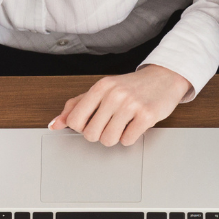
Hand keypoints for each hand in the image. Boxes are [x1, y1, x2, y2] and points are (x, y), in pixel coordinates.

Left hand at [49, 66, 189, 146]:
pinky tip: (134, 125)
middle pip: (91, 135)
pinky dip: (130, 138)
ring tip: (123, 125)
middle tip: (110, 124)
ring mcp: (130, 104)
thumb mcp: (102, 90)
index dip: (82, 127)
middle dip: (99, 135)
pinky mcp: (146, 116)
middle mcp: (114, 94)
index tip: (92, 121)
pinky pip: (127, 140)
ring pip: (108, 140)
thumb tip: (54, 124)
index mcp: (100, 87)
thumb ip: (76, 106)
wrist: (164, 78)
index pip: (75, 120)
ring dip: (115, 138)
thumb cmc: (131, 87)